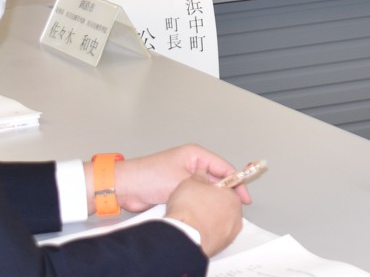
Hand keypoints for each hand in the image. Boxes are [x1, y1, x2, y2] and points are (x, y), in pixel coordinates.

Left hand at [99, 144, 241, 212]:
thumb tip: (224, 194)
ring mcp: (185, 177)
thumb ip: (205, 186)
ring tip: (224, 212)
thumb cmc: (151, 178)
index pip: (224, 168)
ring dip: (214, 200)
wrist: (125, 188)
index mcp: (196, 155)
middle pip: (217, 179)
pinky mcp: (178, 190)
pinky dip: (202, 204)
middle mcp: (193, 164)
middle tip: (235, 209)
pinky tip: (208, 213)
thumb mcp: (182, 181)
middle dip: (226, 193)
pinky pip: (196, 197)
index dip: (237, 182)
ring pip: (207, 190)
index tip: (244, 198)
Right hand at [164, 173, 246, 257]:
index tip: (206, 188)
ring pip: (222, 220)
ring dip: (212, 217)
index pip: (228, 187)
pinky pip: (217, 234)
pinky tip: (198, 229)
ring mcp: (231, 231)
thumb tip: (202, 173)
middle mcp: (236, 214)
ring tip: (196, 216)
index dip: (215, 187)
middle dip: (214, 202)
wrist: (184, 236)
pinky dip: (209, 231)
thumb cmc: (189, 208)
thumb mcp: (191, 181)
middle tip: (199, 202)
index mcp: (232, 196)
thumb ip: (200, 175)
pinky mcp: (223, 245)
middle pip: (226, 204)